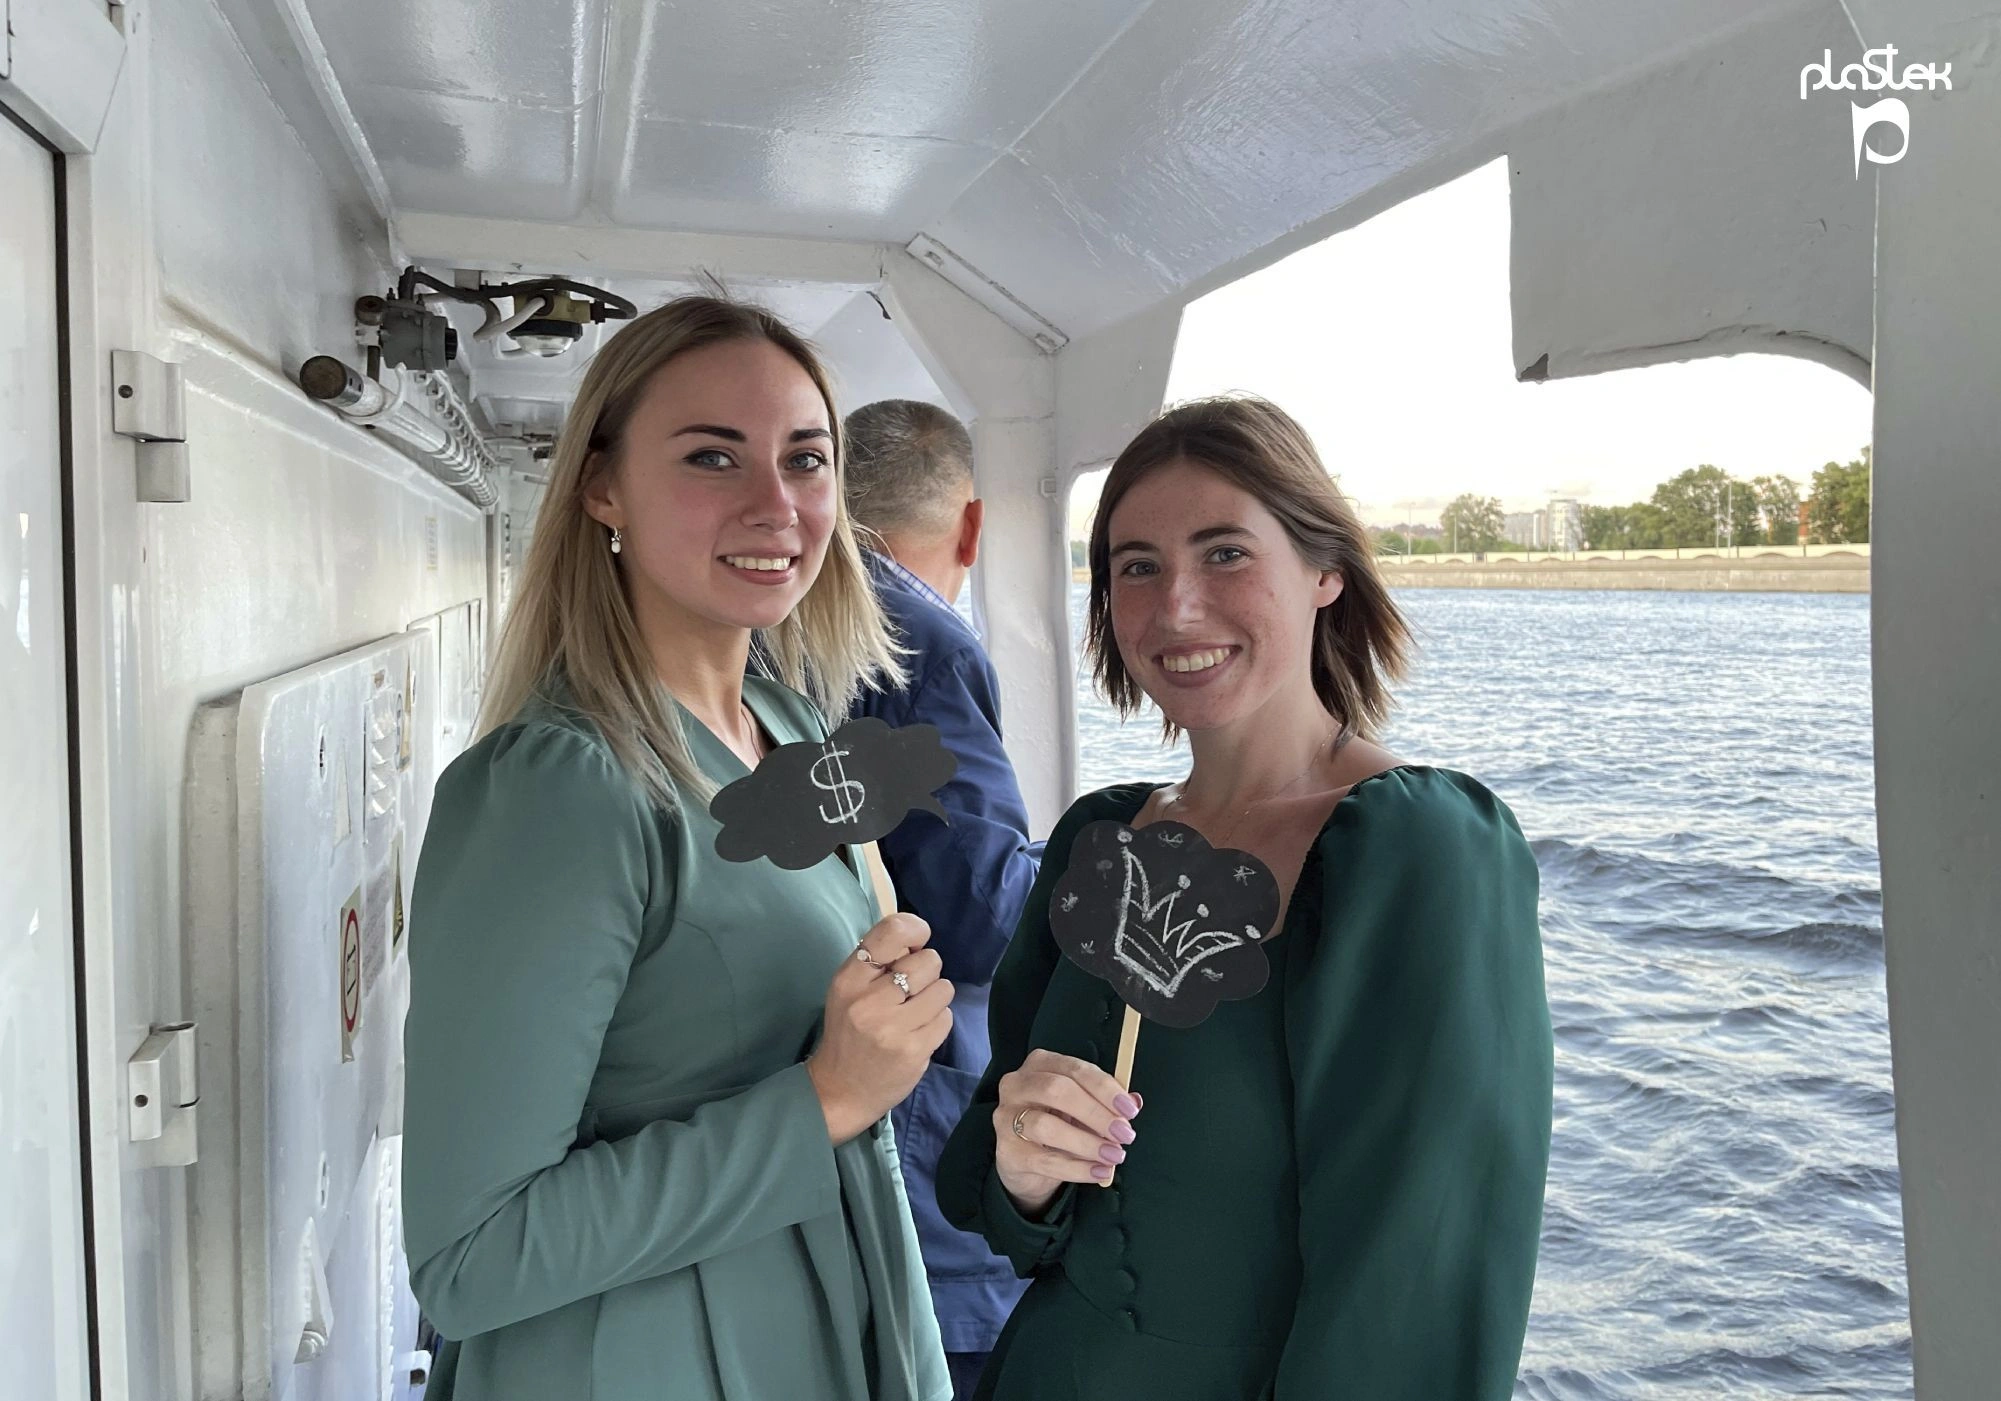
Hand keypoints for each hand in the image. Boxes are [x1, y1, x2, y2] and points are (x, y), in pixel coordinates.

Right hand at [807, 913, 953, 1144]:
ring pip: (943, 989)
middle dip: (927, 971)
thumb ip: (877, 963)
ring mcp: (893, 1028)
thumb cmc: (848, 1033)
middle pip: (927, 962)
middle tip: (912, 989)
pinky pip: (946, 1018)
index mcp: (849, 980)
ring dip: (935, 997)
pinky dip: (937, 1022)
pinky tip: (919, 1032)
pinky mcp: (915, 1051)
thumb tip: (919, 938)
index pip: (891, 932)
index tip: (918, 940)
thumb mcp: (848, 991)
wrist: (840, 1091)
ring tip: (916, 1012)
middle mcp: (869, 1002)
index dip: (915, 929)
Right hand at [993, 1049, 1140, 1216]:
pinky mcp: (1007, 1151)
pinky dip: (1077, 1168)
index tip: (1130, 1110)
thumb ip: (1106, 1102)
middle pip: (1057, 1091)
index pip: (1075, 1069)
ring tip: (1114, 1155)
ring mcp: (1006, 1117)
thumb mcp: (1083, 1108)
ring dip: (1087, 1143)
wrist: (1025, 1161)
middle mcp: (1017, 1085)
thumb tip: (1134, 1101)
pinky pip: (1045, 1160)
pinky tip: (1099, 1172)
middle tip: (1124, 1134)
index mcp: (1040, 1064)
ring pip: (1046, 1127)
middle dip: (1096, 1114)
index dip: (1105, 1089)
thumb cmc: (1058, 1122)